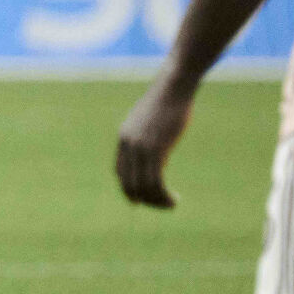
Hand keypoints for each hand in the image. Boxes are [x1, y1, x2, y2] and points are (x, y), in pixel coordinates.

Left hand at [115, 76, 195, 209]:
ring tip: (171, 204)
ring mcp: (141, 147)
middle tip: (161, 205)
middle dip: (144, 199)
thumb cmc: (166, 102)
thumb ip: (146, 137)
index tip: (142, 199)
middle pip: (128, 183)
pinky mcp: (156, 149)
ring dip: (157, 201)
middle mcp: (128, 145)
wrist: (173, 88)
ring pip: (143, 186)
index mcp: (123, 138)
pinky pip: (156, 182)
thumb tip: (153, 153)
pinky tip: (174, 199)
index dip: (129, 189)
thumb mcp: (150, 121)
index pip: (120, 172)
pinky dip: (163, 195)